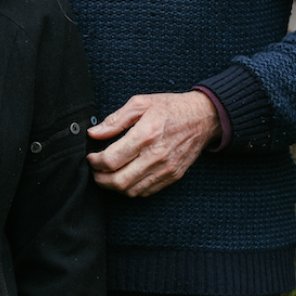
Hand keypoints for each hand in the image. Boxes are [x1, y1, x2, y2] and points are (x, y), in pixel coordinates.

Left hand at [87, 90, 219, 196]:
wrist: (204, 118)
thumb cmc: (171, 108)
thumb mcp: (140, 103)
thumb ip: (115, 120)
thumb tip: (94, 133)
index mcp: (146, 135)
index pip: (111, 159)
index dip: (95, 162)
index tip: (90, 157)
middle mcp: (156, 156)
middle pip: (119, 181)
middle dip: (100, 179)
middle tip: (94, 170)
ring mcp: (166, 169)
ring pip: (131, 190)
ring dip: (113, 186)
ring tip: (106, 175)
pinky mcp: (172, 176)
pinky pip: (146, 191)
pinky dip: (131, 189)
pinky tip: (124, 178)